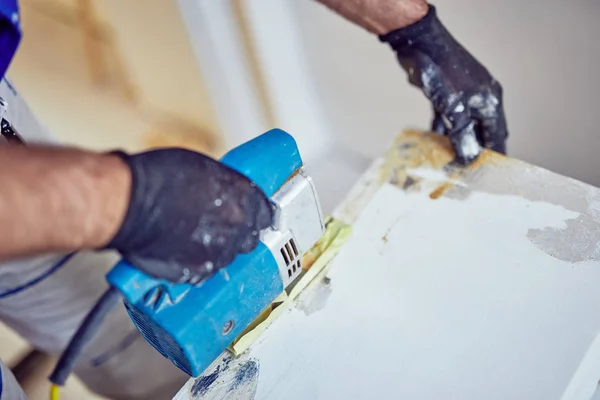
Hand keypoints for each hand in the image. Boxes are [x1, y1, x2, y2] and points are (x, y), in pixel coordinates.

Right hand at [105, 148, 272, 283]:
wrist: (128, 204)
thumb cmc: (157, 178)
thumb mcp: (203, 170)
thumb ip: (223, 187)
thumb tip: (225, 195)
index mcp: (243, 199)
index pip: (265, 214)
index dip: (256, 215)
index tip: (251, 216)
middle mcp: (236, 229)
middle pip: (249, 239)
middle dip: (238, 234)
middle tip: (220, 227)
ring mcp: (218, 254)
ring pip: (227, 257)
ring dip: (217, 250)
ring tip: (195, 239)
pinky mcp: (197, 272)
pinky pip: (205, 270)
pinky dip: (197, 263)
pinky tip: (183, 251)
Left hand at [380, 5, 507, 164]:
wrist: (420, 46)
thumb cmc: (441, 73)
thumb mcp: (454, 109)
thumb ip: (463, 134)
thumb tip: (469, 158)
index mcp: (490, 101)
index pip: (497, 135)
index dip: (493, 154)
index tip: (488, 173)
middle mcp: (480, 98)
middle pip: (481, 132)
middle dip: (473, 150)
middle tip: (466, 171)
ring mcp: (463, 96)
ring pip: (463, 126)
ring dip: (456, 142)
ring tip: (449, 162)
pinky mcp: (446, 95)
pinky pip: (449, 118)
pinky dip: (443, 130)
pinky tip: (435, 143)